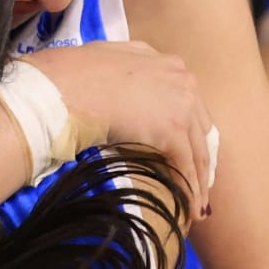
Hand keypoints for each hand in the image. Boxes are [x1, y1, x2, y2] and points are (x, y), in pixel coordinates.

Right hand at [27, 40, 215, 213]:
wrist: (68, 86)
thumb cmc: (75, 74)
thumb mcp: (107, 62)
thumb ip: (124, 73)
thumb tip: (118, 90)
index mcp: (163, 61)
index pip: (186, 99)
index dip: (188, 126)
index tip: (187, 146)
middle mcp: (180, 79)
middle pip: (199, 124)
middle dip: (200, 152)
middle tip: (199, 177)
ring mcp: (180, 103)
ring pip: (198, 148)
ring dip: (199, 178)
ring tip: (198, 202)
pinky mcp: (174, 130)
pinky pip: (187, 165)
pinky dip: (190, 188)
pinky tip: (190, 207)